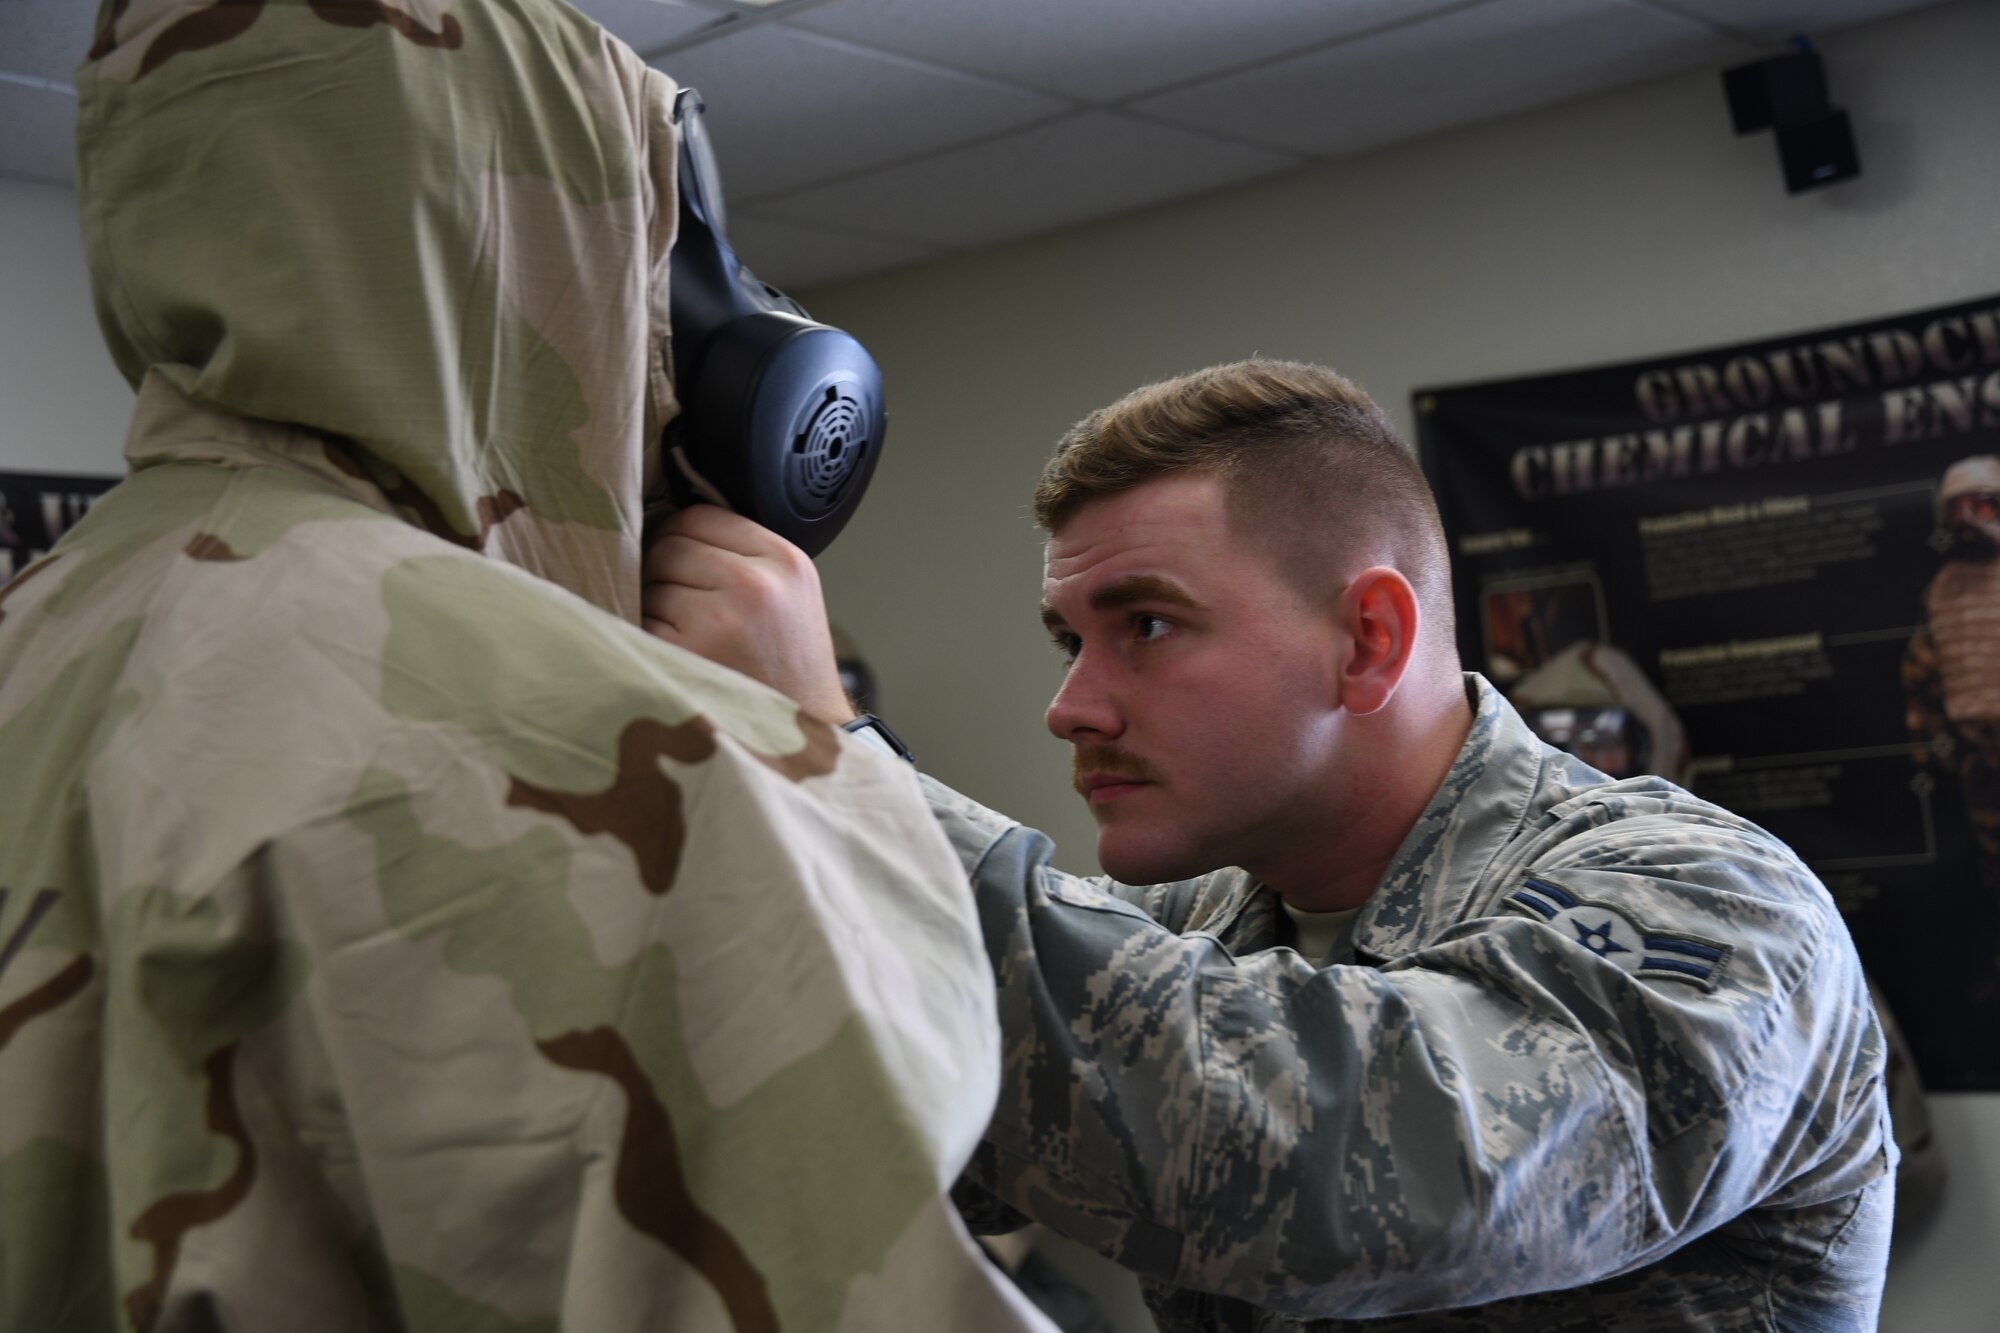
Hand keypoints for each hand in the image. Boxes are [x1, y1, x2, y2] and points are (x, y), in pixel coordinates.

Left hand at [641, 505, 854, 723]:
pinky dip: (648, 640)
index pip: (701, 516)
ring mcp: (718, 620)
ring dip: (656, 609)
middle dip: (665, 574)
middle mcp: (754, 585)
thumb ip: (745, 555)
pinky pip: (641, 623)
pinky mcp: (686, 654)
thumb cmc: (790, 669)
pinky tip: (680, 660)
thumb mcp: (791, 595)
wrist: (803, 740)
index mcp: (784, 561)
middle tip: (683, 608)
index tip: (684, 564)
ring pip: (651, 585)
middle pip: (669, 547)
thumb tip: (668, 527)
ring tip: (689, 638)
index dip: (682, 538)